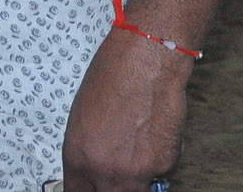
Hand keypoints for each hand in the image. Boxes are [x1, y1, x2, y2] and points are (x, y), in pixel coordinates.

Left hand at [62, 29, 191, 191]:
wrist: (145, 64)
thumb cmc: (111, 78)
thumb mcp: (82, 118)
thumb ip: (88, 152)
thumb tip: (94, 167)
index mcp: (78, 158)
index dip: (85, 191)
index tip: (91, 188)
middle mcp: (105, 172)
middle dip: (110, 189)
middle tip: (117, 173)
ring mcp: (136, 173)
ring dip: (135, 181)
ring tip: (136, 152)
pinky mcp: (164, 165)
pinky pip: (160, 174)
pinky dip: (159, 160)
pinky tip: (155, 133)